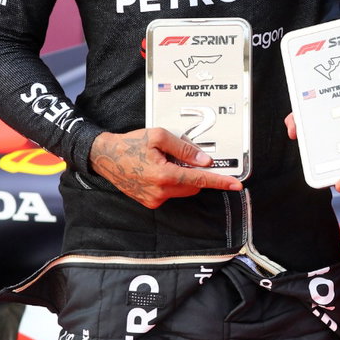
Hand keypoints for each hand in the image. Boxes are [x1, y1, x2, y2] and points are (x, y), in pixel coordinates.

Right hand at [89, 128, 241, 208]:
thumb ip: (185, 149)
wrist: (104, 157)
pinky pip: (171, 193)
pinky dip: (171, 182)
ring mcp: (154, 200)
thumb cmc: (129, 144)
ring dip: (182, 177)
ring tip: (163, 162)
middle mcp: (160, 192)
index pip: (199, 179)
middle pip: (193, 185)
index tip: (236, 185)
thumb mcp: (159, 137)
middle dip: (194, 172)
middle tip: (179, 156)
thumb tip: (205, 160)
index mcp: (163, 175)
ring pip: (183, 190)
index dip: (220, 181)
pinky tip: (156, 170)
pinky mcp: (149, 202)